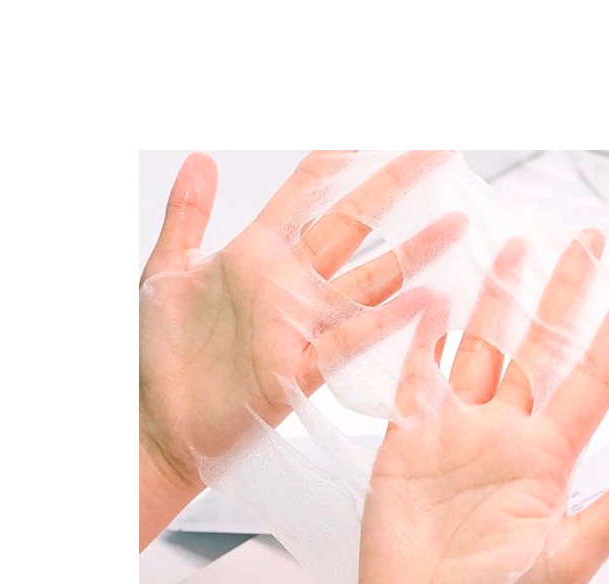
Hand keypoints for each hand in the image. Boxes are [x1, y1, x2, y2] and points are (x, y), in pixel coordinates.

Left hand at [139, 151, 462, 510]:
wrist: (154, 423)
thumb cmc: (155, 354)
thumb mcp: (165, 272)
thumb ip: (187, 217)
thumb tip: (200, 159)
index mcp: (255, 256)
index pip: (305, 198)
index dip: (335, 164)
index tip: (371, 135)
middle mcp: (287, 285)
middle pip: (350, 227)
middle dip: (392, 190)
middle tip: (434, 157)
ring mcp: (300, 325)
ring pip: (366, 280)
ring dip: (412, 254)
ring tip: (454, 224)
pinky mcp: (302, 368)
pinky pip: (351, 339)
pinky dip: (388, 320)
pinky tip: (424, 300)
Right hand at [351, 233, 608, 583]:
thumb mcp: (564, 557)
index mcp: (546, 458)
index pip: (590, 377)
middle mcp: (504, 435)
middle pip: (539, 348)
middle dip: (561, 295)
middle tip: (581, 245)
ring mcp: (455, 432)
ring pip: (481, 350)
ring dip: (496, 302)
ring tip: (512, 254)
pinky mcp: (408, 440)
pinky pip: (418, 377)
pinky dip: (424, 339)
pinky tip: (434, 305)